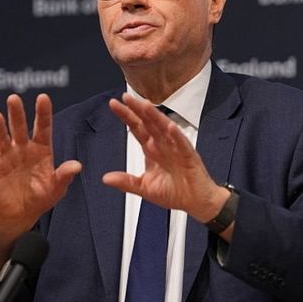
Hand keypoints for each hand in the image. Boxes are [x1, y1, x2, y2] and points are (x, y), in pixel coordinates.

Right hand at [0, 93, 81, 252]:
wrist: (20, 215)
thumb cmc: (41, 199)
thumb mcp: (56, 189)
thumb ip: (64, 176)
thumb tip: (77, 165)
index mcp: (42, 151)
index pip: (43, 128)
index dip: (43, 113)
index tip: (43, 98)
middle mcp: (23, 149)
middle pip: (20, 128)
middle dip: (17, 114)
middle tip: (13, 98)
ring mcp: (8, 158)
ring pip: (2, 139)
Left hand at [102, 92, 229, 222]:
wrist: (196, 203)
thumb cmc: (174, 192)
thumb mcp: (145, 188)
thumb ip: (126, 182)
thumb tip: (105, 178)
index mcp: (152, 150)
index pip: (137, 129)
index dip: (127, 117)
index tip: (114, 105)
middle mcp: (163, 146)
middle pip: (148, 124)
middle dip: (137, 110)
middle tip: (126, 98)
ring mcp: (176, 149)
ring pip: (164, 129)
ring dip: (155, 117)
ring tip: (144, 106)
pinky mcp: (189, 157)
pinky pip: (182, 144)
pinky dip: (176, 136)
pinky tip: (169, 127)